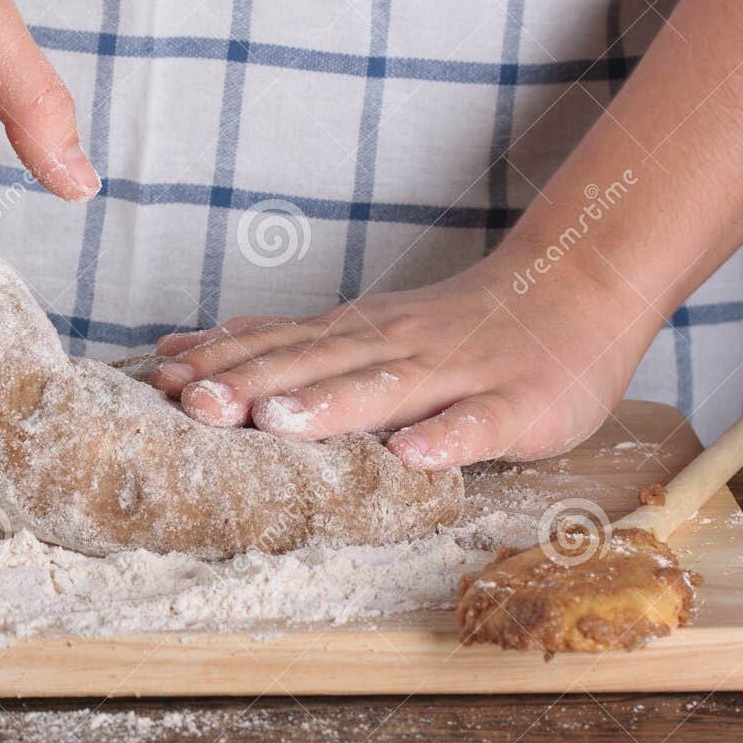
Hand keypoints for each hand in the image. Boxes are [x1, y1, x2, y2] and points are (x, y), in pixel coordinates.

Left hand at [150, 253, 656, 469]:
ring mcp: (458, 374)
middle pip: (319, 366)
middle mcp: (398, 348)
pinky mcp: (517, 404)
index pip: (282, 346)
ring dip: (332, 407)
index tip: (165, 378)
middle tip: (197, 405)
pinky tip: (413, 455)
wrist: (577, 286)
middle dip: (255, 384)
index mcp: (360, 335)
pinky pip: (480, 423)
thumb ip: (290, 341)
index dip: (224, 362)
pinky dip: (447, 437)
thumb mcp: (366, 325)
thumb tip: (191, 349)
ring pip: (388, 389)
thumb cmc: (459, 325)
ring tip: (279, 423)